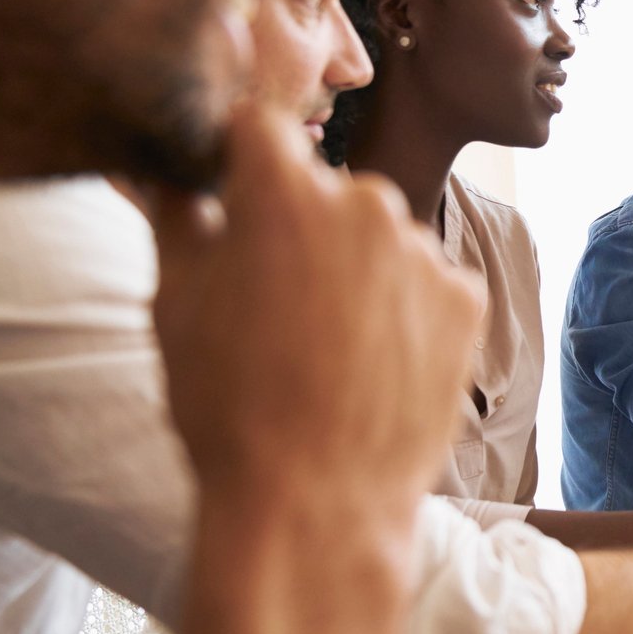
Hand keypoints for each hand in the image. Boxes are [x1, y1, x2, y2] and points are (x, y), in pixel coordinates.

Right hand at [151, 104, 481, 567]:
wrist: (316, 505)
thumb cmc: (231, 406)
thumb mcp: (175, 303)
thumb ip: (177, 214)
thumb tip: (166, 167)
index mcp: (285, 191)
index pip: (257, 128)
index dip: (239, 158)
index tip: (231, 191)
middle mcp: (367, 204)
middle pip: (327, 191)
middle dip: (300, 227)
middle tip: (273, 300)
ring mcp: (424, 253)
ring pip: (379, 240)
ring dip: (355, 271)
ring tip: (324, 347)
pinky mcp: (466, 300)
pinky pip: (425, 284)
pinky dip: (403, 311)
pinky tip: (370, 364)